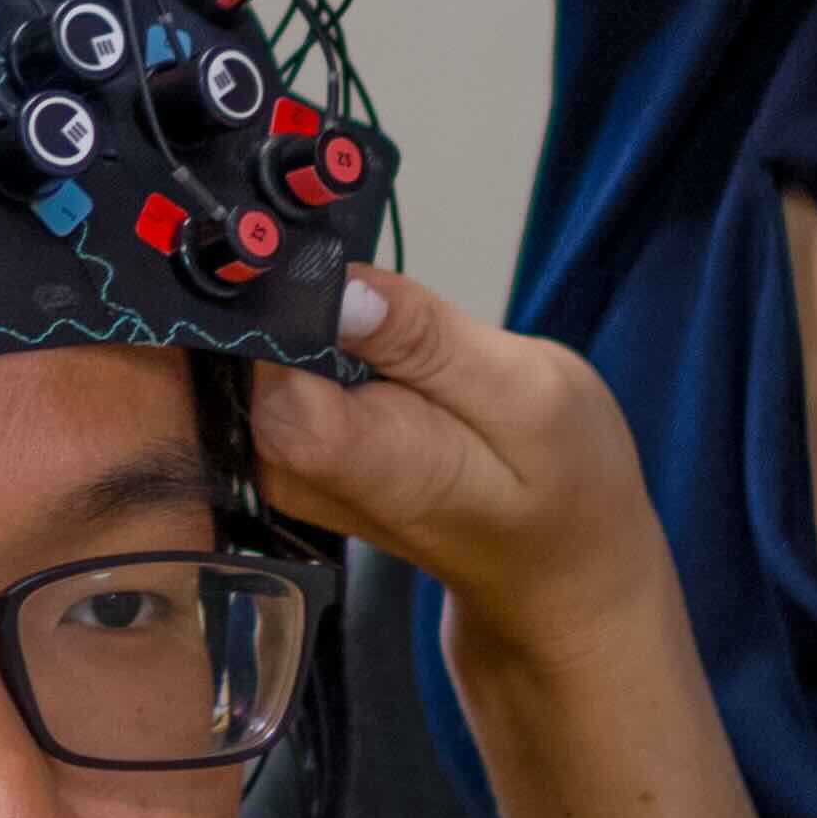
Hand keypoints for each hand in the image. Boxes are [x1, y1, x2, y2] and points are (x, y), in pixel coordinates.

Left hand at [246, 263, 681, 677]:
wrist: (556, 569)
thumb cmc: (564, 490)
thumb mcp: (526, 395)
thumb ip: (426, 340)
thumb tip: (341, 290)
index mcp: (345, 453)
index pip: (261, 352)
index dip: (286, 290)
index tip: (319, 248)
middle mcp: (293, 466)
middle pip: (252, 346)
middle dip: (300, 293)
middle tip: (372, 281)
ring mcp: (288, 465)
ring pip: (267, 354)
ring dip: (315, 314)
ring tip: (390, 315)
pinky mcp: (299, 454)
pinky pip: (286, 375)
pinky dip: (324, 343)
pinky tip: (379, 342)